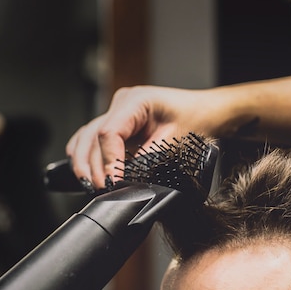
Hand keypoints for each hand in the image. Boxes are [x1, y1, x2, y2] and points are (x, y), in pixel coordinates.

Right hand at [66, 85, 222, 187]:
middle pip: (92, 136)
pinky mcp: (118, 123)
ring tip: (90, 185)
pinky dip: (85, 154)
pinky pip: (91, 137)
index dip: (107, 160)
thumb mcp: (174, 141)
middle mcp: (122, 103)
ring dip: (84, 162)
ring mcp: (117, 112)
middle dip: (93, 166)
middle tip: (102, 189)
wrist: (206, 112)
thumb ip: (149, 158)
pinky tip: (84, 170)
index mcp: (136, 101)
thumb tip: (127, 178)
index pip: (109, 132)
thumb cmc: (196, 119)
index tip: (113, 181)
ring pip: (87, 136)